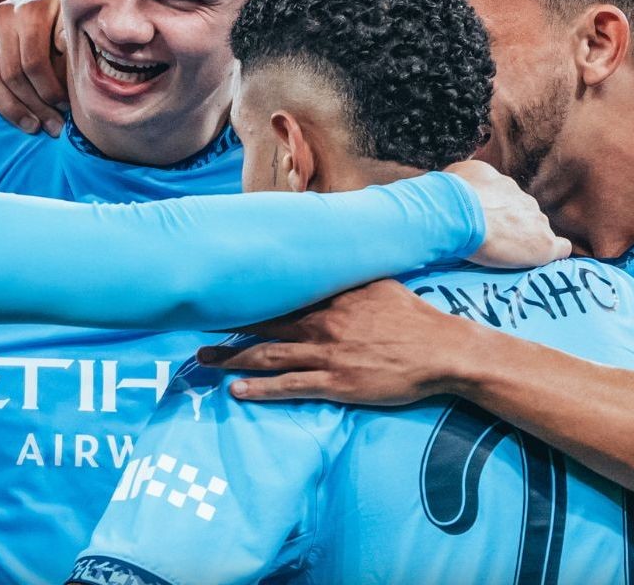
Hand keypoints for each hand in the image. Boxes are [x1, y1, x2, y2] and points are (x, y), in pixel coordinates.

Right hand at [0, 0, 67, 135]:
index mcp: (28, 11)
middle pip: (12, 74)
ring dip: (10, 108)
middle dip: (35, 105)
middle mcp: (2, 17)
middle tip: (54, 127)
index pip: (34, 62)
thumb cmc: (69, 13)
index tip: (66, 107)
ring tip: (32, 126)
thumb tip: (62, 49)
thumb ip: (69, 35)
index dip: (50, 90)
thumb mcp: (76, 18)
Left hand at [198, 279, 480, 403]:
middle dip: (223, 324)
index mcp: (329, 297)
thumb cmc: (412, 316)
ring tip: (201, 360)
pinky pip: (289, 386)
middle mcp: (320, 323)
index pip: (276, 291)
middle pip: (260, 323)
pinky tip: (236, 391)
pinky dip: (260, 389)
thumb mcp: (377, 280)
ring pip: (265, 356)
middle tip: (192, 323)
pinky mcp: (335, 383)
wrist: (442, 351)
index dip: (243, 292)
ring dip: (229, 358)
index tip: (215, 288)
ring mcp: (326, 355)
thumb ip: (348, 268)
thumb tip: (330, 242)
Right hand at [445, 159, 571, 267]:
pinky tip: (543, 261)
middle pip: (525, 214)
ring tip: (509, 254)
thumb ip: (465, 176)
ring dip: (528, 239)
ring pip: (539, 229)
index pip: (507, 198)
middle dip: (513, 225)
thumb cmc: (453, 197)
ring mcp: (537, 221)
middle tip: (493, 240)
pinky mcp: (544, 244)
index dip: (497, 212)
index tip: (486, 222)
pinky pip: (561, 248)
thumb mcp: (455, 173)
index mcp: (504, 185)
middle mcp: (523, 199)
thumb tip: (461, 181)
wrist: (460, 214)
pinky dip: (553, 254)